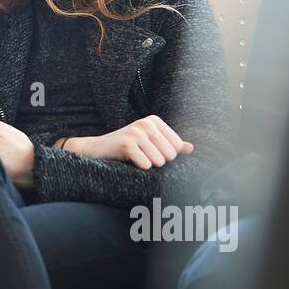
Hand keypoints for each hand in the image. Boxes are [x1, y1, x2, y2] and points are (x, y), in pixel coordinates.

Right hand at [63, 115, 192, 168]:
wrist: (97, 149)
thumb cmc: (126, 147)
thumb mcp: (149, 142)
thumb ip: (171, 144)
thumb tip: (191, 148)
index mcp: (154, 121)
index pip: (178, 146)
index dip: (166, 155)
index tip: (150, 151)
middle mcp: (146, 123)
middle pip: (170, 155)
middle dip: (157, 161)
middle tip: (141, 155)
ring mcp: (136, 132)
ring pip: (159, 162)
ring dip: (147, 165)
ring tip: (134, 158)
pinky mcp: (127, 144)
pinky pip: (146, 165)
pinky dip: (138, 167)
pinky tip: (128, 161)